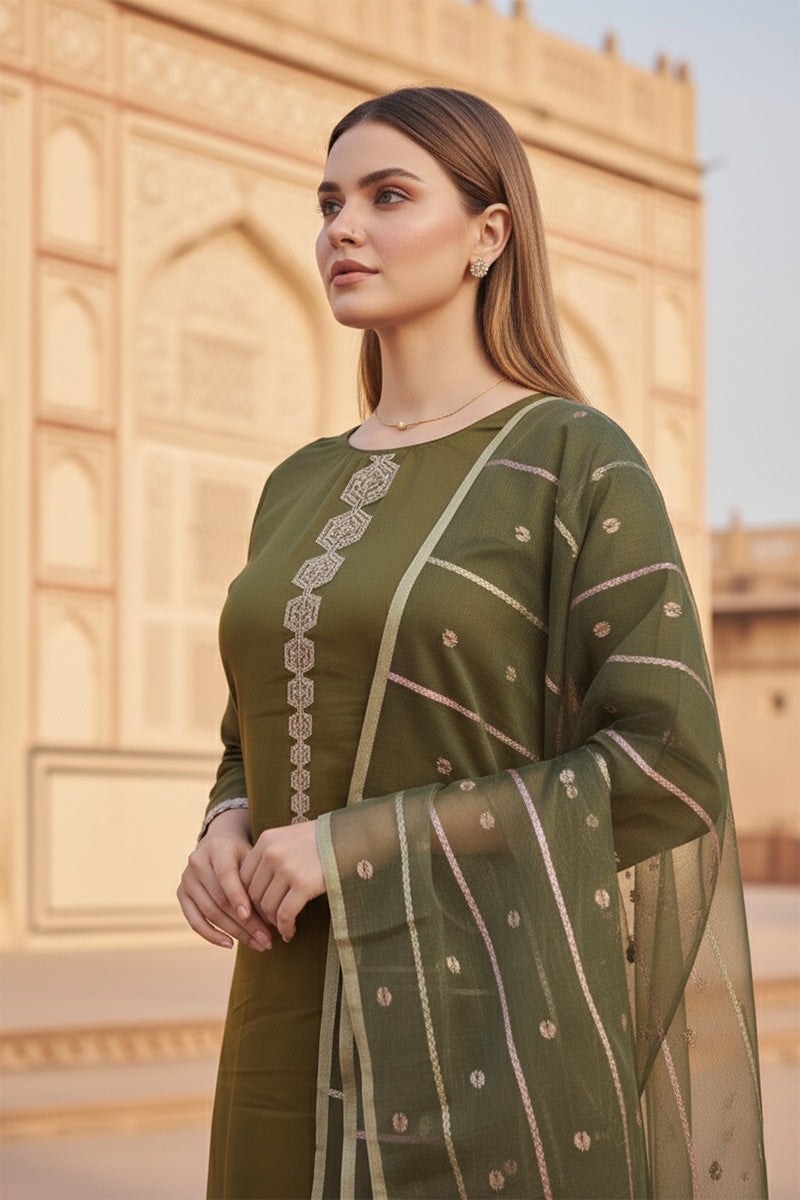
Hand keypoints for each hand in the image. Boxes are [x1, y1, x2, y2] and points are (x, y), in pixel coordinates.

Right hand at [177, 808, 273, 950]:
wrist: (220, 844)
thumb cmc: (244, 854)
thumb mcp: (253, 857)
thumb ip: (257, 879)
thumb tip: (274, 913)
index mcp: (217, 848)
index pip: (225, 875)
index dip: (238, 897)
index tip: (253, 917)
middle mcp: (197, 862)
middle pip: (220, 899)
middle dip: (245, 923)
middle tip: (266, 939)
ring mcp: (187, 878)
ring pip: (210, 913)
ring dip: (235, 933)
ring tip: (257, 944)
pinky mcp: (181, 893)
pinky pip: (195, 921)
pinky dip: (212, 936)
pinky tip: (230, 945)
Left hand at [240, 820, 325, 942]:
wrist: (353, 837)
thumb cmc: (323, 840)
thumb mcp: (290, 838)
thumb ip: (271, 855)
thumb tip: (256, 888)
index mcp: (266, 840)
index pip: (243, 876)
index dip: (248, 898)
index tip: (258, 910)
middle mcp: (271, 852)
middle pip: (253, 893)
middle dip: (260, 913)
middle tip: (270, 923)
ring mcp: (286, 868)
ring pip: (267, 906)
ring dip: (273, 922)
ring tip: (282, 928)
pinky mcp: (303, 884)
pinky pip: (285, 914)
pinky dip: (285, 928)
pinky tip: (290, 933)